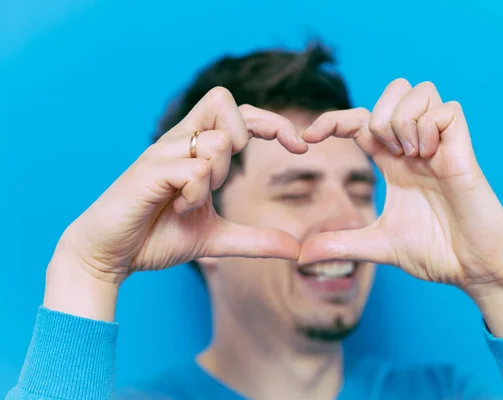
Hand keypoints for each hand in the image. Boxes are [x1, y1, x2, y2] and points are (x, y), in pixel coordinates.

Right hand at [46, 87, 306, 319]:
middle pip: (225, 101)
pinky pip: (192, 169)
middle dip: (246, 134)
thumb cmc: (157, 237)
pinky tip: (178, 209)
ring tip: (190, 203)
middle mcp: (179, 141)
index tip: (300, 146)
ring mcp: (162, 153)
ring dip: (216, 176)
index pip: (241, 112)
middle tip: (231, 175)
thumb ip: (255, 239)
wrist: (111, 255)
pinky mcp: (148, 172)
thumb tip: (296, 249)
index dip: (274, 122)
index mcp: (196, 148)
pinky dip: (196, 194)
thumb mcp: (216, 239)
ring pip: (214, 140)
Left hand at [300, 79, 502, 336]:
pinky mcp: (464, 150)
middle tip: (384, 154)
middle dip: (376, 114)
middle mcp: (414, 147)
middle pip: (394, 90)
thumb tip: (300, 255)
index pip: (361, 121)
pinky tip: (430, 158)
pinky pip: (447, 110)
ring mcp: (440, 145)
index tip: (308, 138)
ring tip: (410, 157)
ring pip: (419, 91)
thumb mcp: (378, 245)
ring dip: (403, 121)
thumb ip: (340, 244)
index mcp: (393, 163)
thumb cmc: (436, 253)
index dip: (333, 120)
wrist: (475, 270)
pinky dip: (430, 129)